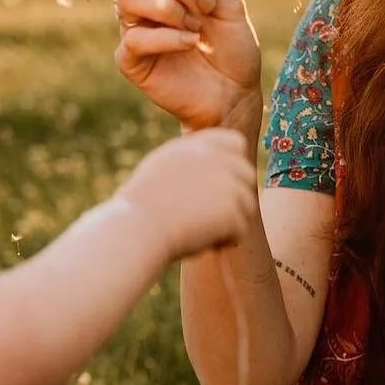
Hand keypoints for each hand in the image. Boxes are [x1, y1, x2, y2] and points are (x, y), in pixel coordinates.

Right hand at [114, 0, 261, 134]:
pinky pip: (135, 38)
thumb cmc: (232, 49)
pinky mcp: (130, 60)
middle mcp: (146, 0)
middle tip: (207, 6)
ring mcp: (136, 29)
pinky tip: (191, 42)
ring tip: (195, 26)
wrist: (236, 94)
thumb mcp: (227, 3)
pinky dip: (167, 37)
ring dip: (168, 7)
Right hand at [118, 127, 259, 264]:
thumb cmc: (141, 206)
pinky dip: (224, 241)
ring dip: (231, 222)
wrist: (138, 227)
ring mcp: (227, 182)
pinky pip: (241, 229)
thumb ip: (190, 163)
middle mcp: (216, 158)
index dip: (233, 165)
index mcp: (197, 145)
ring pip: (247, 205)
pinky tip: (202, 242)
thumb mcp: (162, 168)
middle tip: (213, 218)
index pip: (235, 143)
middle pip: (247, 175)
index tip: (220, 187)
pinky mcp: (232, 208)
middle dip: (236, 198)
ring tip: (202, 232)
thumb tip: (209, 169)